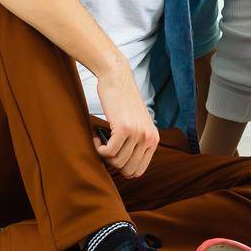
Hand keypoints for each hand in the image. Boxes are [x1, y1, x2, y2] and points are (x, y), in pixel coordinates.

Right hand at [93, 60, 158, 177]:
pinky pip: (108, 152)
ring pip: (117, 162)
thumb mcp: (137, 125)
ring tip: (101, 139)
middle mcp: (149, 138)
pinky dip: (98, 148)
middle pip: (128, 170)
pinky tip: (96, 135)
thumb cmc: (122, 103)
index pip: (139, 171)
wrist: (117, 79)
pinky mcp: (124, 129)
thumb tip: (126, 171)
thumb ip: (137, 144)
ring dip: (104, 155)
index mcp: (154, 140)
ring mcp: (138, 134)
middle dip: (113, 163)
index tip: (113, 155)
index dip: (122, 168)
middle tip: (105, 148)